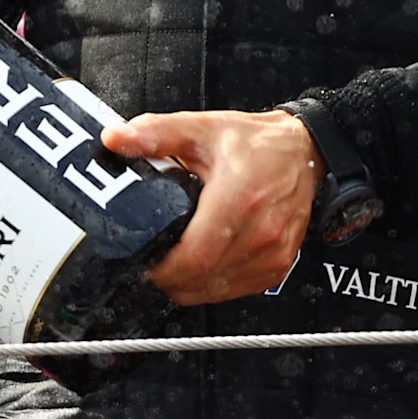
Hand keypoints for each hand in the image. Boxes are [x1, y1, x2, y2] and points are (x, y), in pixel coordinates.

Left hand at [97, 109, 320, 305]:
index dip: (163, 268)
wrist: (302, 151)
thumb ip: (155, 134)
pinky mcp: (278, 265)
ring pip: (217, 290)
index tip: (143, 260)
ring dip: (189, 284)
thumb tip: (115, 139)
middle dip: (169, 277)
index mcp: (240, 198)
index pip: (195, 256)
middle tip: (151, 262)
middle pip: (203, 278)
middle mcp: (261, 232)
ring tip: (173, 262)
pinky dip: (212, 285)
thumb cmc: (256, 143)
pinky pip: (235, 290)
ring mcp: (273, 253)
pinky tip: (201, 264)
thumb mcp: (201, 128)